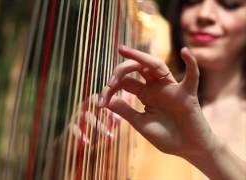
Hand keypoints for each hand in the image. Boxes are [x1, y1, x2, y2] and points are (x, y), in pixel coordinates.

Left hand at [99, 46, 215, 157]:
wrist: (188, 150)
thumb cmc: (166, 138)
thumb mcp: (141, 123)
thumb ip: (125, 111)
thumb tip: (106, 100)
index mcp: (145, 94)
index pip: (124, 82)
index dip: (110, 89)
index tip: (99, 103)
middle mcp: (156, 87)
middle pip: (138, 68)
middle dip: (121, 70)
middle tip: (110, 82)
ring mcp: (171, 88)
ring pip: (156, 65)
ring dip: (141, 57)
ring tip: (123, 50)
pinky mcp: (188, 94)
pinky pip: (192, 77)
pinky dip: (191, 64)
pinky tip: (185, 51)